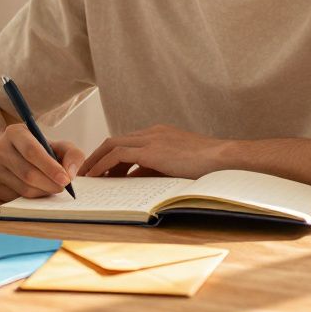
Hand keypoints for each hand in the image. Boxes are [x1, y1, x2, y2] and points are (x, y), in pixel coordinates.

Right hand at [0, 123, 84, 201]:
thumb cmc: (38, 149)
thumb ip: (72, 154)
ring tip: (53, 187)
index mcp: (14, 132)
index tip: (66, 179)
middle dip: (50, 183)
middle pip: (28, 173)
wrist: (10, 154)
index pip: (32, 151)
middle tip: (63, 187)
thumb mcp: (56, 144)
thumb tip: (70, 174)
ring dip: (44, 192)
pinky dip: (33, 198)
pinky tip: (39, 191)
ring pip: (23, 188)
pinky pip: (17, 198)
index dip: (50, 167)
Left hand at [78, 124, 228, 179]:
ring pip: (112, 145)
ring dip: (96, 160)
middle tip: (86, 172)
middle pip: (114, 140)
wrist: (224, 158)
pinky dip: (104, 165)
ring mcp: (152, 139)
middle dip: (97, 156)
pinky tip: (97, 176)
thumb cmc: (207, 165)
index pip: (127, 141)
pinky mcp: (152, 150)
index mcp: (160, 134)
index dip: (110, 155)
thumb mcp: (176, 165)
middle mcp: (153, 132)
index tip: (101, 169)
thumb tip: (134, 178)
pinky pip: (118, 155)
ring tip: (87, 176)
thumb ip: (155, 168)